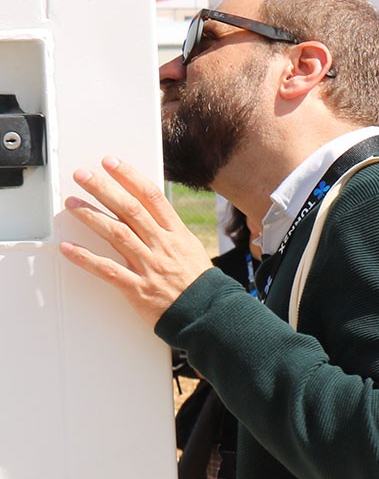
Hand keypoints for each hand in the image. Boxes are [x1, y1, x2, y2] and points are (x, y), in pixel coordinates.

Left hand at [60, 157, 214, 327]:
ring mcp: (150, 266)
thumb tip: (148, 213)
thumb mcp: (190, 249)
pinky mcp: (138, 288)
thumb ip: (167, 232)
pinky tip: (69, 248)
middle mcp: (162, 246)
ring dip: (92, 217)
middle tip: (83, 175)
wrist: (209, 315)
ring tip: (72, 203)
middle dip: (104, 190)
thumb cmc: (198, 283)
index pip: (151, 197)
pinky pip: (107, 270)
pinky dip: (86, 259)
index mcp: (176, 234)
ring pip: (117, 235)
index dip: (129, 177)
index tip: (111, 163)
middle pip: (130, 210)